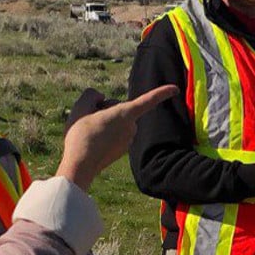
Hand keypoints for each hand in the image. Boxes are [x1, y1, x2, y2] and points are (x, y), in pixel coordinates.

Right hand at [56, 85, 178, 190]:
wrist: (79, 166)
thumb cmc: (81, 134)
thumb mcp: (81, 106)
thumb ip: (92, 95)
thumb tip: (100, 98)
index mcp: (126, 113)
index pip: (148, 100)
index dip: (162, 92)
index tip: (175, 89)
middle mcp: (132, 127)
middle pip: (118, 109)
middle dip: (105, 110)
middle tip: (88, 119)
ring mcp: (127, 141)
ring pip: (115, 123)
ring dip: (104, 123)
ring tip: (87, 132)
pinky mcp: (120, 151)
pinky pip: (113, 135)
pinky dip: (104, 135)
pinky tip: (90, 141)